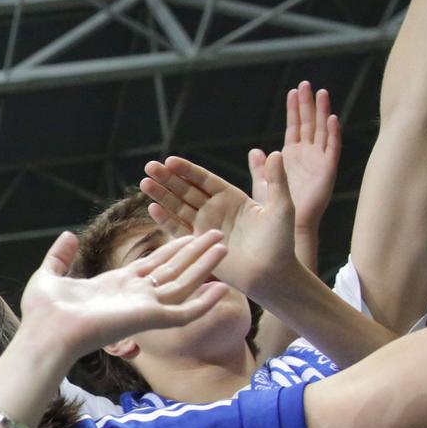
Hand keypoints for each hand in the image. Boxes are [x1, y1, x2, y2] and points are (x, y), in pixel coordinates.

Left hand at [20, 230, 229, 359]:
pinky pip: (184, 313)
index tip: (188, 234)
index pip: (152, 264)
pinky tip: (222, 288)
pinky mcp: (150, 320)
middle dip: (194, 252)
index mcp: (115, 285)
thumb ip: (60, 256)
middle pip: (173, 270)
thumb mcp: (50, 276)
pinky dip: (204, 302)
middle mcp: (134, 296)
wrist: (45, 335)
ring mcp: (144, 308)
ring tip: (224, 246)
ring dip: (204, 266)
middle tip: (216, 234)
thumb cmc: (43, 314)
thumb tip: (68, 235)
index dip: (171, 249)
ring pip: (184, 284)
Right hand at [141, 151, 297, 300]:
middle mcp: (215, 210)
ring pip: (178, 207)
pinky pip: (178, 229)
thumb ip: (277, 180)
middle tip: (149, 166)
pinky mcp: (198, 245)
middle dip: (167, 178)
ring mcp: (204, 227)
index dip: (187, 170)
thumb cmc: (281, 242)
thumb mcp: (282, 207)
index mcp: (232, 197)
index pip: (204, 180)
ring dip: (161, 195)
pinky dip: (165, 219)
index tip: (170, 161)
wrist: (272, 275)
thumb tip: (276, 152)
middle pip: (186, 190)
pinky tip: (153, 208)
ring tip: (144, 183)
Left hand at [271, 81, 339, 238]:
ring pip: (321, 131)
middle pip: (308, 123)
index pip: (294, 126)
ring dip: (322, 112)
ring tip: (321, 93)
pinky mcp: (328, 171)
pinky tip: (332, 118)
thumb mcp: (264, 184)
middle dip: (307, 104)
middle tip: (306, 84)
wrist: (290, 226)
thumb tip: (255, 150)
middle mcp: (307, 154)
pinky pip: (332, 149)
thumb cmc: (277, 209)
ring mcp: (319, 161)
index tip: (292, 90)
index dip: (294, 109)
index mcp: (292, 155)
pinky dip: (333, 134)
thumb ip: (260, 167)